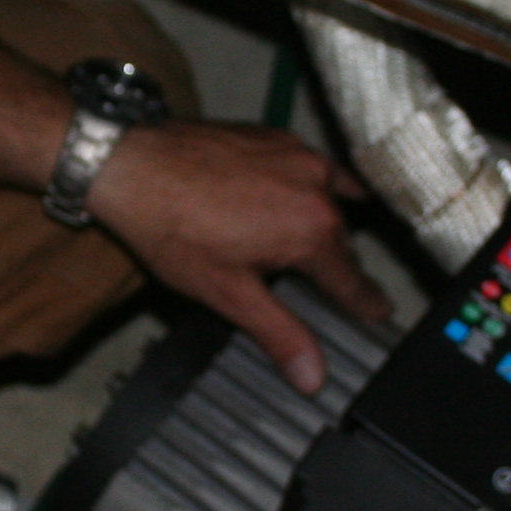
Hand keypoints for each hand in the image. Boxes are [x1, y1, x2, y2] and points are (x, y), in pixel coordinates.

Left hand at [88, 121, 391, 393]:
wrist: (131, 165)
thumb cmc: (172, 227)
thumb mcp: (229, 293)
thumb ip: (279, 332)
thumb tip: (314, 374)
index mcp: (310, 231)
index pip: (350, 279)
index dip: (364, 302)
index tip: (379, 311)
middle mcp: (314, 187)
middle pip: (339, 240)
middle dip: (335, 265)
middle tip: (332, 289)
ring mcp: (295, 155)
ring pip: (327, 199)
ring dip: (324, 223)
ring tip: (314, 244)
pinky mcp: (274, 136)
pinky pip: (309, 166)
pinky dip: (313, 184)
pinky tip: (309, 191)